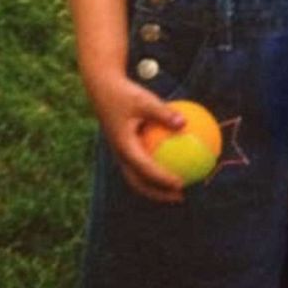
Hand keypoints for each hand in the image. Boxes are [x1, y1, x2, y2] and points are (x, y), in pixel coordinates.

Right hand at [86, 72, 187, 202]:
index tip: (181, 184)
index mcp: (124, 147)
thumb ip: (164, 113)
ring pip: (138, 177)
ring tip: (178, 189)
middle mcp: (121, 154)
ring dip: (156, 186)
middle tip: (181, 196)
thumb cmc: (126, 94)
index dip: (162, 179)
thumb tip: (184, 123)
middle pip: (139, 183)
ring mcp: (121, 153)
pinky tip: (174, 162)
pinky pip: (141, 163)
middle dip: (158, 193)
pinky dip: (155, 169)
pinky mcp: (124, 148)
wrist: (103, 90)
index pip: (145, 169)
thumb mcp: (145, 101)